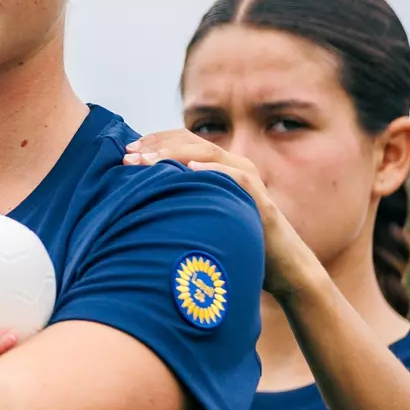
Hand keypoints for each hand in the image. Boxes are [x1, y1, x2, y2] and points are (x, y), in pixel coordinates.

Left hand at [123, 129, 320, 298]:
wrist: (282, 269)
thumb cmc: (235, 244)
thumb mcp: (201, 216)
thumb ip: (180, 202)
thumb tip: (138, 203)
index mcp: (218, 167)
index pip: (183, 141)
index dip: (154, 141)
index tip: (126, 151)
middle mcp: (234, 166)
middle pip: (192, 142)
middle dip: (157, 145)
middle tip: (129, 157)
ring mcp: (249, 180)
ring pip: (210, 153)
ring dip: (175, 155)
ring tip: (148, 162)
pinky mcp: (260, 201)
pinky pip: (238, 178)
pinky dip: (214, 171)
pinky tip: (190, 171)